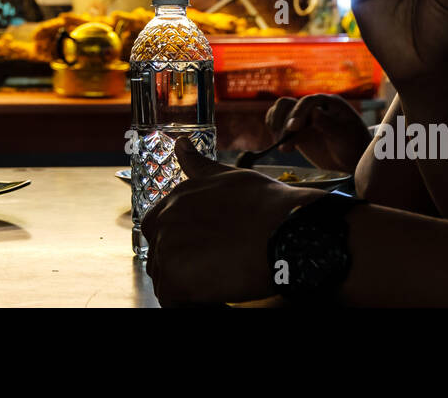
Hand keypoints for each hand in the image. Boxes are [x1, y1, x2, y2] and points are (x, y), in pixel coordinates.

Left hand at [143, 138, 322, 305]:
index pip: (158, 228)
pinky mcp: (176, 281)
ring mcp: (168, 251)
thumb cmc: (267, 204)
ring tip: (218, 283)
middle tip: (213, 270)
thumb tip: (179, 143)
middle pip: (159, 255)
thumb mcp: (228, 177)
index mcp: (175, 198)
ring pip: (165, 280)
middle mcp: (166, 221)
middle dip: (181, 265)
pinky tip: (217, 300)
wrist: (289, 231)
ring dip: (187, 286)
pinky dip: (191, 305)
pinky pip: (172, 303)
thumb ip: (198, 165)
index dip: (181, 243)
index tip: (204, 252)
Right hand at [264, 94, 370, 172]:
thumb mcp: (345, 136)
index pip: (307, 102)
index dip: (298, 113)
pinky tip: (285, 148)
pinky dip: (276, 132)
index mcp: (329, 103)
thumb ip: (329, 124)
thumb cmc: (353, 146)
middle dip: (283, 121)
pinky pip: (278, 123)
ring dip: (276, 126)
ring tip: (282, 145)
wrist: (352, 159)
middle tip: (283, 140)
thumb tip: (314, 111)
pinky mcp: (296, 129)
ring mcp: (303, 117)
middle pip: (288, 104)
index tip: (293, 128)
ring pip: (280, 111)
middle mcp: (313, 106)